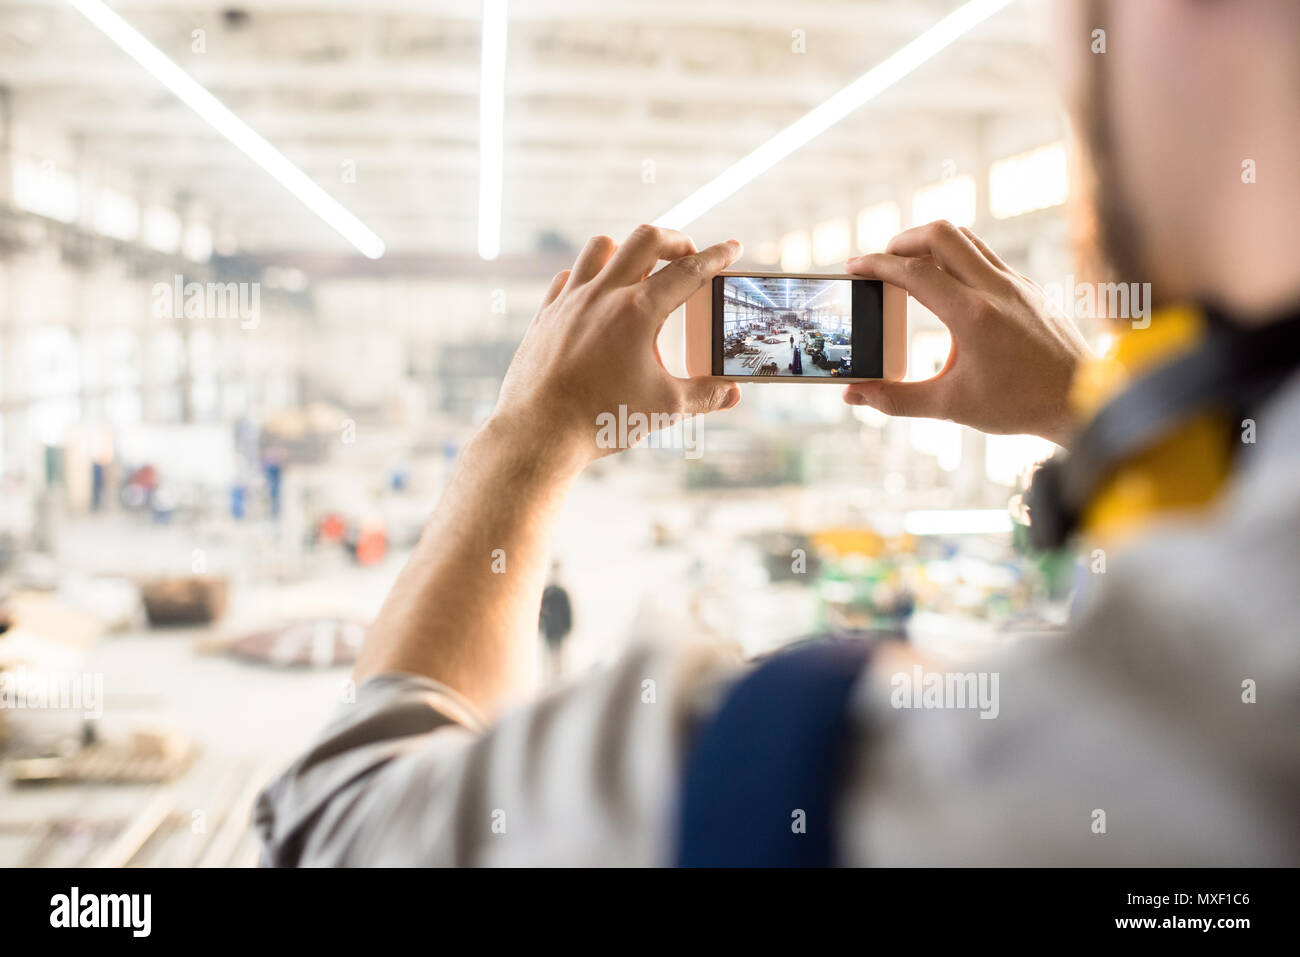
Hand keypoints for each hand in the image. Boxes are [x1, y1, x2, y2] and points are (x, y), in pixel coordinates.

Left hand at [492, 225, 742, 462]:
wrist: (539, 433)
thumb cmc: (601, 418)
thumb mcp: (665, 408)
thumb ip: (705, 395)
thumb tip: (732, 393)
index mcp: (637, 311)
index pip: (688, 271)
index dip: (717, 257)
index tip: (733, 247)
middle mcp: (602, 294)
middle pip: (646, 239)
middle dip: (676, 239)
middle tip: (690, 255)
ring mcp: (570, 300)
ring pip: (601, 246)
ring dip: (628, 249)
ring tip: (642, 270)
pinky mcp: (546, 314)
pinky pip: (569, 276)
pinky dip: (589, 275)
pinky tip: (598, 296)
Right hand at [843, 221, 1091, 445]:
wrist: (1081, 400)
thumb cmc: (1020, 405)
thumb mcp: (951, 405)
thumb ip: (897, 399)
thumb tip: (854, 394)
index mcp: (973, 315)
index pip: (915, 272)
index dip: (877, 264)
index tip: (853, 267)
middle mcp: (996, 289)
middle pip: (940, 234)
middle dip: (902, 240)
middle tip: (882, 262)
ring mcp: (1015, 284)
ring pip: (965, 238)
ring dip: (931, 244)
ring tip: (909, 268)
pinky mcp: (1027, 288)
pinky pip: (985, 257)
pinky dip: (956, 260)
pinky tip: (947, 288)